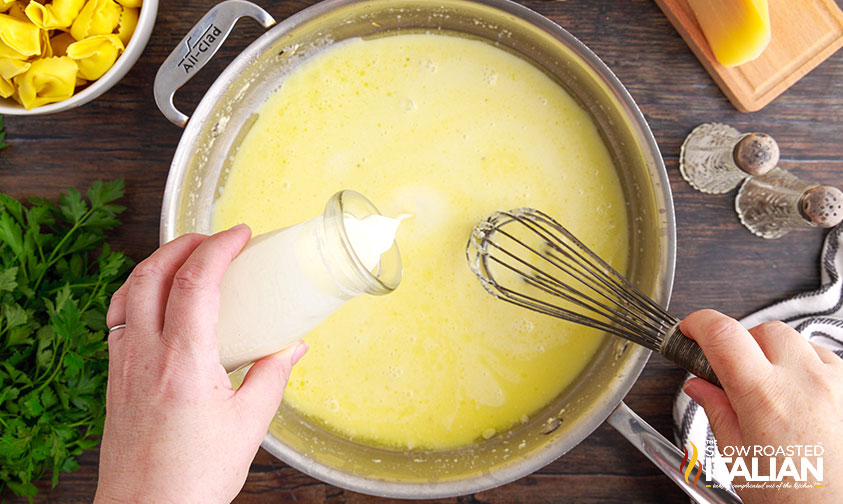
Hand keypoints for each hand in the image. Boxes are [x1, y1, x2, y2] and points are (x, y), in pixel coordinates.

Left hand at [94, 225, 307, 503]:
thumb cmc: (195, 478)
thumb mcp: (249, 425)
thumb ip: (272, 376)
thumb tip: (292, 346)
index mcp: (184, 361)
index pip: (196, 281)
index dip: (219, 246)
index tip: (241, 233)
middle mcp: (146, 354)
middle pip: (152, 272)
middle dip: (184, 242)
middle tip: (215, 238)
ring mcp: (124, 364)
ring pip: (128, 290)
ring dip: (157, 263)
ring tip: (186, 259)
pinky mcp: (116, 378)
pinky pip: (119, 316)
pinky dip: (139, 292)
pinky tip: (161, 303)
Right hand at [682, 309, 842, 503]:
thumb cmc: (796, 496)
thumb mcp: (739, 457)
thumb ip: (716, 411)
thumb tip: (699, 387)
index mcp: (765, 397)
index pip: (723, 334)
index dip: (699, 324)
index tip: (690, 331)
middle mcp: (804, 381)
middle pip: (761, 330)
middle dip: (740, 344)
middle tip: (730, 372)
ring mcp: (835, 382)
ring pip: (795, 341)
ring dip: (774, 355)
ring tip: (768, 389)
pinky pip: (824, 359)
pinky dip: (804, 368)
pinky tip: (797, 396)